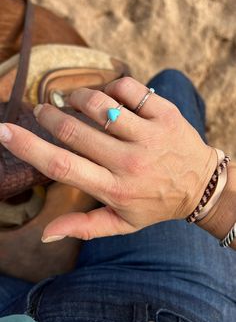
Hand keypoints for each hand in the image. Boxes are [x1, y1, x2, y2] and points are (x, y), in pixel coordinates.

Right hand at [0, 77, 216, 240]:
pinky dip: (110, 87)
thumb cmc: (155, 203)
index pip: (62, 166)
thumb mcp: (121, 223)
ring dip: (77, 97)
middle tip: (43, 110)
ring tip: (72, 101)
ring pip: (99, 104)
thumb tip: (45, 234)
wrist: (200, 185)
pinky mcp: (165, 114)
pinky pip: (128, 89)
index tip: (5, 131)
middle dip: (50, 115)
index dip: (28, 147)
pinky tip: (108, 96)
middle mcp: (130, 162)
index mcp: (114, 189)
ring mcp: (149, 136)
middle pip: (74, 130)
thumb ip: (83, 227)